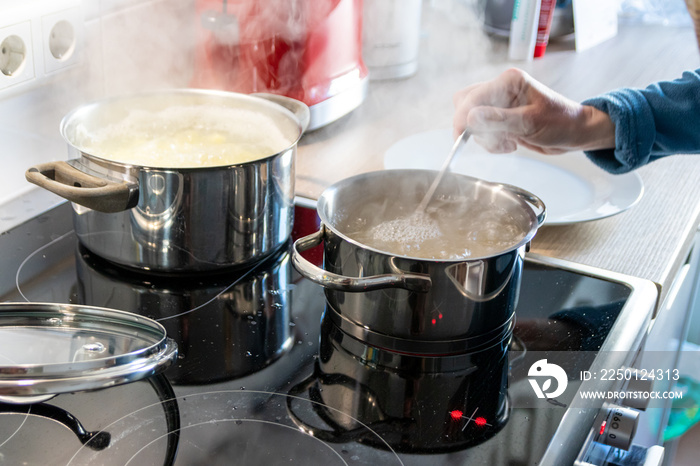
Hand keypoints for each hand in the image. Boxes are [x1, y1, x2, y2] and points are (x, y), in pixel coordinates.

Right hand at [453, 68, 614, 154]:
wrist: (576, 133)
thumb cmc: (561, 123)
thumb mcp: (529, 123)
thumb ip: (497, 120)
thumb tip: (469, 118)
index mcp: (510, 81)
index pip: (473, 97)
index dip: (463, 118)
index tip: (460, 138)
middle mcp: (503, 88)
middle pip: (466, 103)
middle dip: (473, 127)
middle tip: (490, 141)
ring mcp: (501, 103)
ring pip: (472, 119)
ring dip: (485, 137)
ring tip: (507, 144)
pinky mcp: (502, 117)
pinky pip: (483, 129)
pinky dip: (491, 141)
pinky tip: (510, 144)